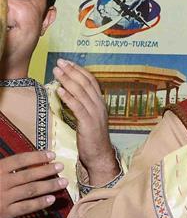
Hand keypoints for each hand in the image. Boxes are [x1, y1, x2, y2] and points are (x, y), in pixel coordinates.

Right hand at [0, 151, 66, 217]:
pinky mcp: (4, 214)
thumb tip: (17, 160)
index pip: (19, 160)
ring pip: (30, 190)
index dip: (36, 156)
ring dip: (49, 186)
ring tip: (63, 182)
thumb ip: (2, 166)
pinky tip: (51, 200)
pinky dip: (39, 203)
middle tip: (61, 166)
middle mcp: (0, 182)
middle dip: (47, 170)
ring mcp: (3, 198)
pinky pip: (25, 208)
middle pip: (28, 175)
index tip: (52, 154)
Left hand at [52, 59, 118, 184]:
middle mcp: (99, 106)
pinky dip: (69, 98)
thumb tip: (68, 91)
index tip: (67, 62)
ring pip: (81, 93)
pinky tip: (60, 90)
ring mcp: (95, 114)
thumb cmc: (91, 137)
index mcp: (100, 103)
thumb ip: (81, 105)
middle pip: (85, 84)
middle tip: (59, 62)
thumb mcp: (88, 118)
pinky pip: (78, 107)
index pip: (91, 81)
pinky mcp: (89, 123)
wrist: (99, 155)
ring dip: (68, 80)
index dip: (79, 70)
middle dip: (71, 71)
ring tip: (57, 72)